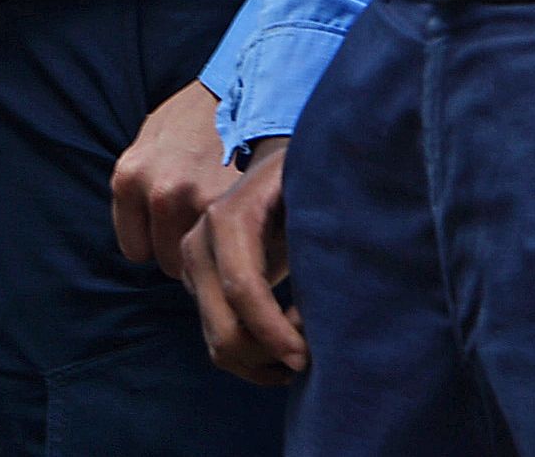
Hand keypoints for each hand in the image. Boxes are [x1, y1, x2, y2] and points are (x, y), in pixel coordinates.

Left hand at [112, 79, 231, 268]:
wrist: (244, 83)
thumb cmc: (196, 115)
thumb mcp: (151, 139)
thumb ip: (139, 184)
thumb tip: (141, 236)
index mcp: (129, 177)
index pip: (136, 250)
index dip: (159, 241)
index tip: (178, 226)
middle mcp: (159, 191)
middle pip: (168, 260)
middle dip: (188, 245)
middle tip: (208, 219)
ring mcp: (197, 199)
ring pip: (203, 260)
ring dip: (215, 246)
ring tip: (228, 216)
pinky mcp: (234, 202)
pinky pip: (230, 247)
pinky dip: (241, 240)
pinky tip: (246, 217)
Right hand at [185, 136, 303, 385]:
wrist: (271, 173)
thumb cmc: (302, 182)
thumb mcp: (314, 191)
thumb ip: (325, 225)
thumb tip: (340, 277)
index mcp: (227, 218)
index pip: (242, 288)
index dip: (273, 331)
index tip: (306, 357)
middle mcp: (199, 245)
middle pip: (224, 328)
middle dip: (271, 353)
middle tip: (313, 351)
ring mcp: (193, 269)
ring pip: (220, 344)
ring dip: (264, 361)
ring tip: (304, 346)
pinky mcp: (199, 289)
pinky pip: (219, 342)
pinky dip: (254, 360)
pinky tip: (287, 346)